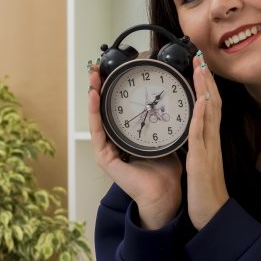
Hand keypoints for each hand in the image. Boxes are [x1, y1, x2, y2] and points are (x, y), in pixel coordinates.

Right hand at [87, 62, 181, 229]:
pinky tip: (94, 97)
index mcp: (125, 138)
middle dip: (98, 89)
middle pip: (103, 111)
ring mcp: (106, 150)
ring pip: (96, 118)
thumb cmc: (164, 168)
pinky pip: (97, 132)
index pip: (116, 110)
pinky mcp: (104, 158)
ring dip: (93, 96)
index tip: (112, 71)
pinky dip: (94, 113)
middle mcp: (113, 143)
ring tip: (93, 77)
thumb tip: (167, 98)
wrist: (164, 192)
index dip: (112, 91)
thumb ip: (161, 120)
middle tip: (97, 68)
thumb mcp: (163, 136)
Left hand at [187, 52, 229, 229]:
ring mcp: (209, 149)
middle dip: (206, 80)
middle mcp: (212, 141)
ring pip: (209, 113)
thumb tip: (195, 134)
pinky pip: (201, 133)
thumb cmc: (205, 193)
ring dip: (205, 89)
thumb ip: (199, 148)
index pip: (210, 108)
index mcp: (210, 142)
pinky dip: (201, 115)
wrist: (213, 215)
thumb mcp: (201, 164)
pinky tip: (201, 100)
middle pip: (213, 104)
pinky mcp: (202, 159)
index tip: (200, 68)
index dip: (206, 87)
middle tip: (200, 57)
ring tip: (200, 69)